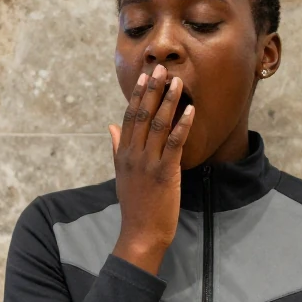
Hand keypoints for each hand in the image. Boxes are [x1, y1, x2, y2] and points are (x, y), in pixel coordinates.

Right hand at [108, 64, 195, 274]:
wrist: (140, 232)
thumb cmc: (135, 204)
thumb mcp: (121, 173)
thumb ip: (116, 148)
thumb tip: (111, 126)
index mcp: (123, 153)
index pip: (130, 117)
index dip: (138, 95)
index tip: (146, 76)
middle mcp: (134, 154)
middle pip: (143, 115)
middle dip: (153, 90)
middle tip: (162, 69)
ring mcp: (148, 163)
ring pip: (158, 125)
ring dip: (169, 101)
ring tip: (178, 83)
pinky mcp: (165, 173)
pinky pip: (174, 144)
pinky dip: (182, 125)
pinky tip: (191, 111)